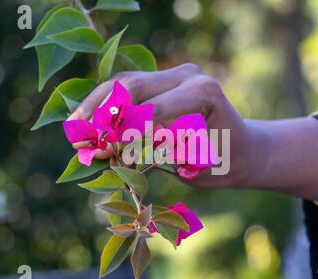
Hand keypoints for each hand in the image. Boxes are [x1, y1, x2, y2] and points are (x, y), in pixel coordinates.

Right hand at [69, 63, 253, 187]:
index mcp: (204, 93)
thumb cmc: (224, 163)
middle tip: (79, 138)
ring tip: (75, 126)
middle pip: (132, 86)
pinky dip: (108, 103)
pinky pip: (130, 87)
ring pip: (125, 83)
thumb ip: (155, 157)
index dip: (124, 132)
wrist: (243, 148)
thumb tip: (111, 154)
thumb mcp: (192, 166)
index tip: (102, 153)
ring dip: (98, 104)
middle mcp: (189, 75)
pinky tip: (89, 118)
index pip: (153, 109)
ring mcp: (177, 73)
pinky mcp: (166, 79)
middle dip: (102, 113)